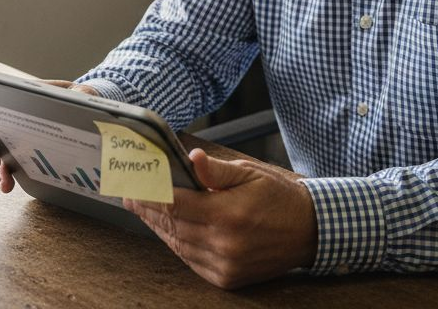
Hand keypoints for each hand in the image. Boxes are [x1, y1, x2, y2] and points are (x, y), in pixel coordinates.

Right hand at [0, 79, 98, 192]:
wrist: (84, 119)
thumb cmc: (76, 101)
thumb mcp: (82, 94)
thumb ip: (81, 95)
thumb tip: (81, 99)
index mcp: (18, 98)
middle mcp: (9, 119)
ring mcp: (12, 140)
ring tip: (4, 183)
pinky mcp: (21, 158)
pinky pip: (7, 168)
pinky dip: (3, 177)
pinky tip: (9, 186)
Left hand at [123, 147, 315, 288]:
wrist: (308, 232)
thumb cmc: (278, 197)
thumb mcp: (250, 174)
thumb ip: (216, 171)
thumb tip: (190, 159)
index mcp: (227, 214)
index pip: (174, 204)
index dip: (149, 194)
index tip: (132, 184)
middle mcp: (223, 244)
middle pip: (172, 224)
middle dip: (147, 208)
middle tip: (129, 195)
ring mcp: (224, 265)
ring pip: (178, 244)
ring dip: (158, 226)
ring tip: (143, 210)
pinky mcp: (227, 278)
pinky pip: (191, 260)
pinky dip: (177, 243)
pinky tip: (167, 229)